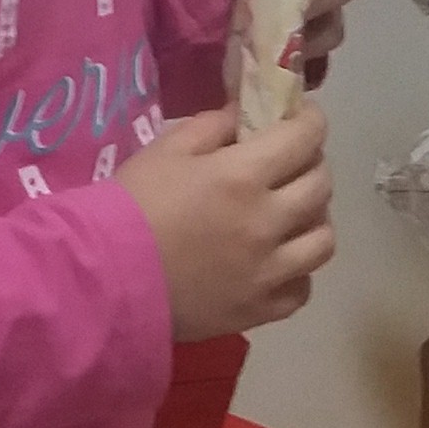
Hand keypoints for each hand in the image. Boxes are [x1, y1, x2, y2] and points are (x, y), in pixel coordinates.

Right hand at [117, 102, 334, 339]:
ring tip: (292, 214)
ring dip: (313, 218)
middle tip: (293, 161)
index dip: (311, 121)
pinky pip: (303, 288)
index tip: (303, 118)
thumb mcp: (166, 149)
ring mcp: (269, 271)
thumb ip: (213, 126)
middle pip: (320, 186)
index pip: (305, 138)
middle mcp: (267, 221)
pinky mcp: (260, 309)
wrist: (105, 277)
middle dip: (313, 163)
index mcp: (243, 175)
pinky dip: (299, 270)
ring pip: (323, 240)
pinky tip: (278, 260)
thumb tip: (245, 117)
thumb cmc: (132, 204)